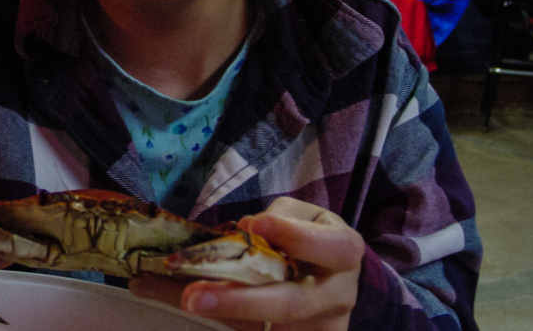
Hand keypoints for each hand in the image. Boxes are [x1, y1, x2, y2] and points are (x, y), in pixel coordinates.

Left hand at [129, 197, 363, 330]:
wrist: (331, 274)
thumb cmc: (310, 234)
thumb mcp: (302, 214)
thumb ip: (278, 217)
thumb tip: (248, 230)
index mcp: (343, 252)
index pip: (327, 246)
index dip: (294, 237)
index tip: (254, 224)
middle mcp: (338, 295)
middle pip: (291, 304)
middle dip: (240, 300)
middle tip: (194, 295)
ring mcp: (322, 326)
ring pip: (270, 327)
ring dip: (225, 312)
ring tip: (189, 299)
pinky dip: (227, 318)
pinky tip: (194, 301)